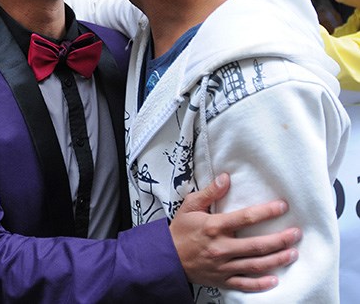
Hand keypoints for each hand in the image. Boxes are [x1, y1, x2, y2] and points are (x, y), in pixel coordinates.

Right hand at [170, 173, 300, 291]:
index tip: (282, 206)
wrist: (166, 258)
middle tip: (296, 233)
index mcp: (213, 227)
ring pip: (255, 265)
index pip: (245, 218)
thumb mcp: (190, 206)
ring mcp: (222, 266)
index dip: (266, 212)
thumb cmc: (179, 230)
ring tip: (293, 253)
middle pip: (256, 245)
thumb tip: (226, 178)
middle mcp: (220, 247)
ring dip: (277, 259)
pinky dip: (260, 284)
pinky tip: (275, 280)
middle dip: (279, 239)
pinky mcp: (222, 280)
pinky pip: (244, 284)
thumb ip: (209, 193)